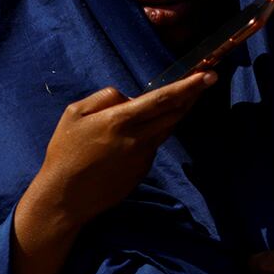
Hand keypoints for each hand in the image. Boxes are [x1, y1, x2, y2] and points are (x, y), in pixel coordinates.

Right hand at [23, 70, 216, 233]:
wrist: (65, 197)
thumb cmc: (65, 152)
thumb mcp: (74, 113)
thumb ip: (105, 98)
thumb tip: (130, 98)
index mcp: (120, 120)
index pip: (163, 99)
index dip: (189, 86)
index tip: (208, 76)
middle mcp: (138, 138)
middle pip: (174, 113)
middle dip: (192, 96)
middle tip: (205, 81)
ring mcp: (143, 157)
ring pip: (166, 129)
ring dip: (176, 113)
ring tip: (181, 98)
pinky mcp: (142, 171)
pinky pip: (153, 146)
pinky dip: (153, 134)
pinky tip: (140, 134)